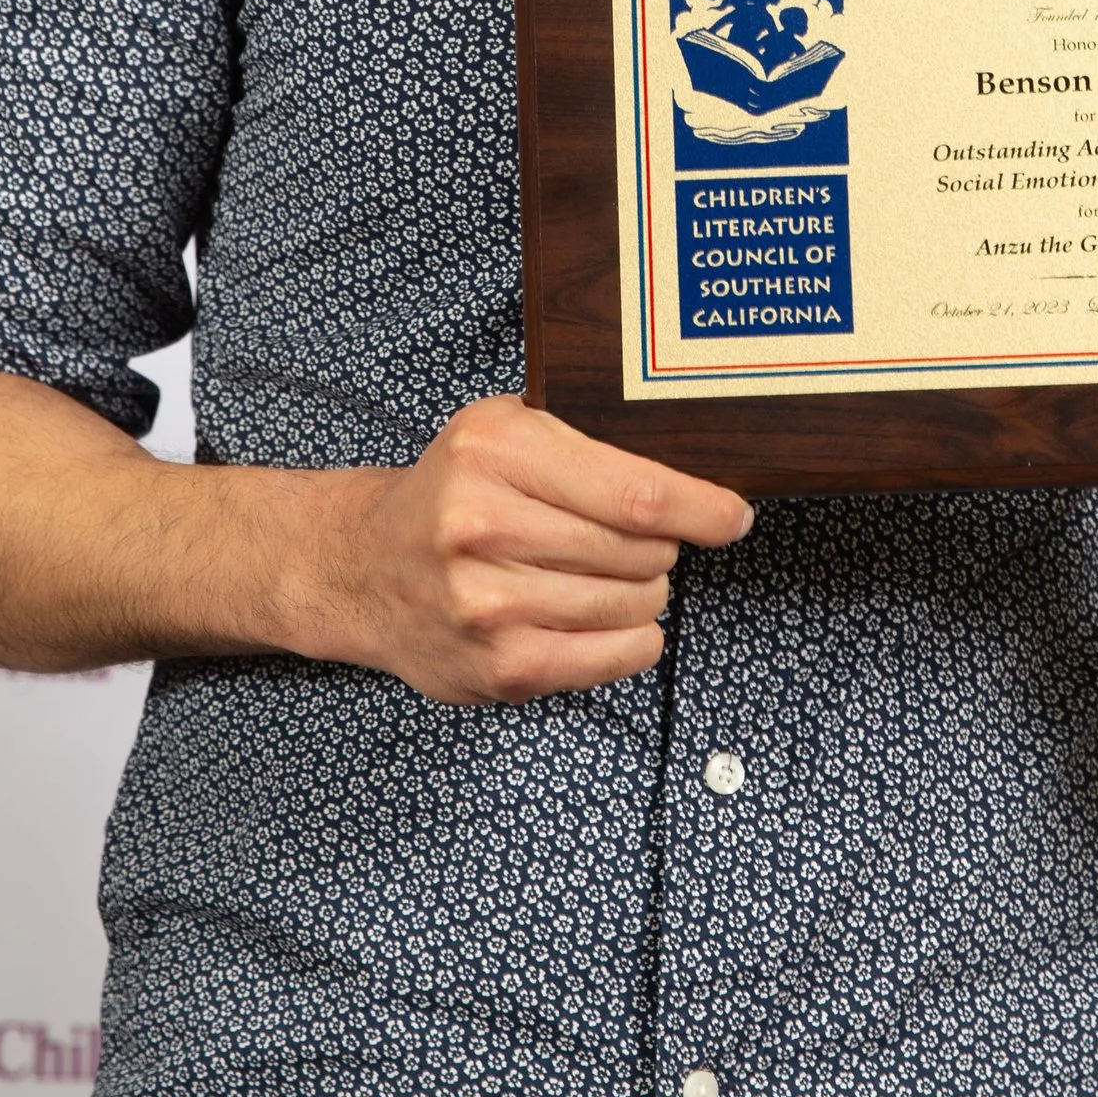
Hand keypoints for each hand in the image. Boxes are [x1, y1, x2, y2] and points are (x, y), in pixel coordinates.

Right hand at [293, 397, 752, 705]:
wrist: (364, 568)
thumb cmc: (451, 494)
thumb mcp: (502, 430)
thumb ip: (586, 441)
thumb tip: (696, 478)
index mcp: (494, 450)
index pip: (637, 493)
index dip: (703, 509)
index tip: (733, 517)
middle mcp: (483, 524)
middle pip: (643, 551)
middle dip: (659, 547)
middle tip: (631, 541)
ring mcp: (489, 603)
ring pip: (636, 603)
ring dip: (641, 591)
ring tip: (602, 576)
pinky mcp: (500, 666)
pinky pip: (617, 656)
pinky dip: (631, 638)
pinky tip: (605, 619)